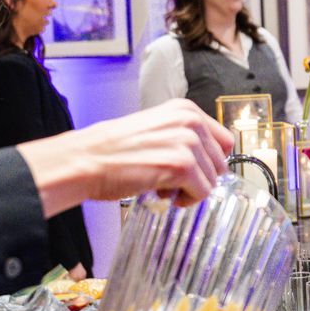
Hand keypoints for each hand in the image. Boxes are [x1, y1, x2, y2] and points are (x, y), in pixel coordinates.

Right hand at [18, 100, 234, 215]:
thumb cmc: (114, 150)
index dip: (208, 160)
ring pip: (211, 180)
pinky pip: (201, 193)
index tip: (191, 169)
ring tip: (162, 184)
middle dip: (199, 176)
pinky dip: (185, 200)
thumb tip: (208, 160)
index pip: (223, 141)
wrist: (86, 160)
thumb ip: (183, 137)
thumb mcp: (156, 129)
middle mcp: (190, 121)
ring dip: (190, 189)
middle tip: (169, 179)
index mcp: (185, 109)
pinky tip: (162, 193)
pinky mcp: (182, 166)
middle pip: (219, 163)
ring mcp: (187, 143)